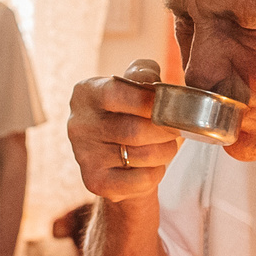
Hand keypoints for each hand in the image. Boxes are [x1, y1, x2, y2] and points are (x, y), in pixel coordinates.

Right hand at [67, 59, 181, 203]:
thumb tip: (149, 79)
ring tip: (166, 146)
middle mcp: (78, 124)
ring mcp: (84, 156)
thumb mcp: (135, 86)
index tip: (172, 106)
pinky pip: (142, 179)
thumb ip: (144, 74)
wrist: (116, 160)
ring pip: (143, 155)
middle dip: (166, 131)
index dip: (151, 100)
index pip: (118, 92)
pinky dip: (156, 173)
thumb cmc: (130, 114)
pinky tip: (151, 166)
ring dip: (165, 151)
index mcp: (86, 93)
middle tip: (177, 129)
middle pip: (135, 130)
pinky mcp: (95, 182)